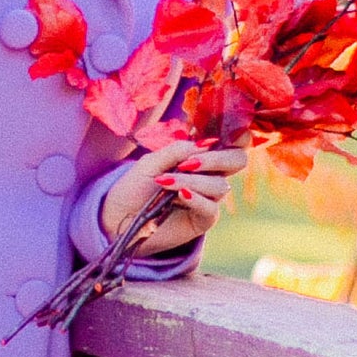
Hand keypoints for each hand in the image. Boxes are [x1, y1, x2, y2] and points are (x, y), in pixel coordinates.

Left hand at [102, 140, 249, 256]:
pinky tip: (179, 195)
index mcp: (200, 156)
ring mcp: (208, 197)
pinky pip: (211, 208)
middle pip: (238, 160)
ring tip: (164, 183)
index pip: (230, 142)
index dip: (235, 136)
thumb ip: (179, 150)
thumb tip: (208, 143)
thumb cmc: (134, 187)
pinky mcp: (203, 220)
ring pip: (219, 185)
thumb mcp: (153, 161)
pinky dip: (196, 199)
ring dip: (192, 181)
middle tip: (190, 163)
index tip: (213, 139)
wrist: (119, 218)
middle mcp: (209, 175)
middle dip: (218, 159)